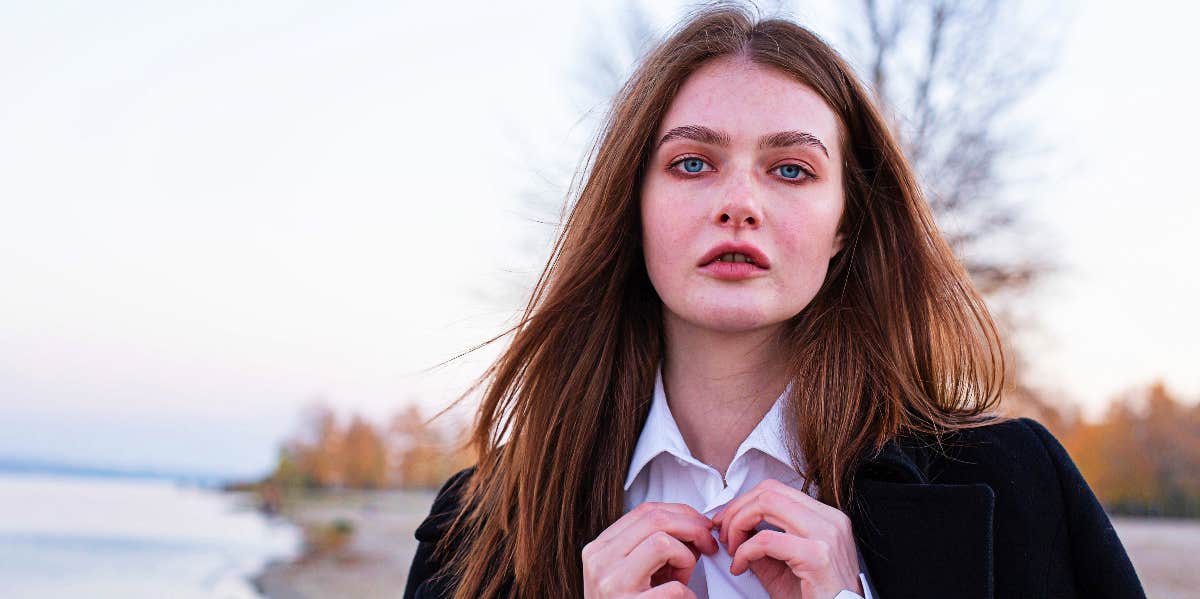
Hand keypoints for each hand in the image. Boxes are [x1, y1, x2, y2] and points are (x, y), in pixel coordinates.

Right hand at [582, 501, 719, 597]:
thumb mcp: (631, 572)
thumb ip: (651, 546)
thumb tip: (693, 527)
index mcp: (599, 549)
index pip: (644, 511)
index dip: (680, 513)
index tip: (699, 525)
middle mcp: (600, 561)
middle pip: (656, 520)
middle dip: (692, 527)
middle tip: (708, 544)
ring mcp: (612, 584)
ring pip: (663, 543)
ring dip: (687, 558)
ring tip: (683, 578)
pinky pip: (674, 589)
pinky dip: (688, 594)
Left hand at [713, 479, 862, 598]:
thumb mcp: (786, 566)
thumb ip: (763, 543)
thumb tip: (735, 527)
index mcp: (827, 518)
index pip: (777, 490)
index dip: (745, 502)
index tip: (728, 519)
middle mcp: (830, 520)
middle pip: (769, 492)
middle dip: (736, 510)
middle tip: (723, 532)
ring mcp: (826, 535)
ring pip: (766, 505)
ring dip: (738, 524)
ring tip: (732, 548)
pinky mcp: (816, 555)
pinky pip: (766, 540)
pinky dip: (745, 551)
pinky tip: (740, 565)